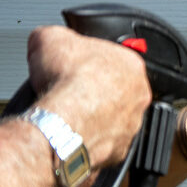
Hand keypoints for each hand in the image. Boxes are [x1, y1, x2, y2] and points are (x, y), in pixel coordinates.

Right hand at [25, 27, 150, 166]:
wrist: (62, 123)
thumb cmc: (65, 82)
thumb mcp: (49, 37)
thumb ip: (55, 35)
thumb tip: (47, 39)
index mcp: (131, 64)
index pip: (113, 58)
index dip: (89, 61)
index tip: (75, 66)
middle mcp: (139, 96)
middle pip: (115, 90)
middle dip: (94, 89)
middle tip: (71, 89)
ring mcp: (132, 125)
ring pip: (112, 118)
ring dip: (94, 116)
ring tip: (69, 113)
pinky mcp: (120, 151)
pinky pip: (104, 143)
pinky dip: (89, 138)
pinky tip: (72, 132)